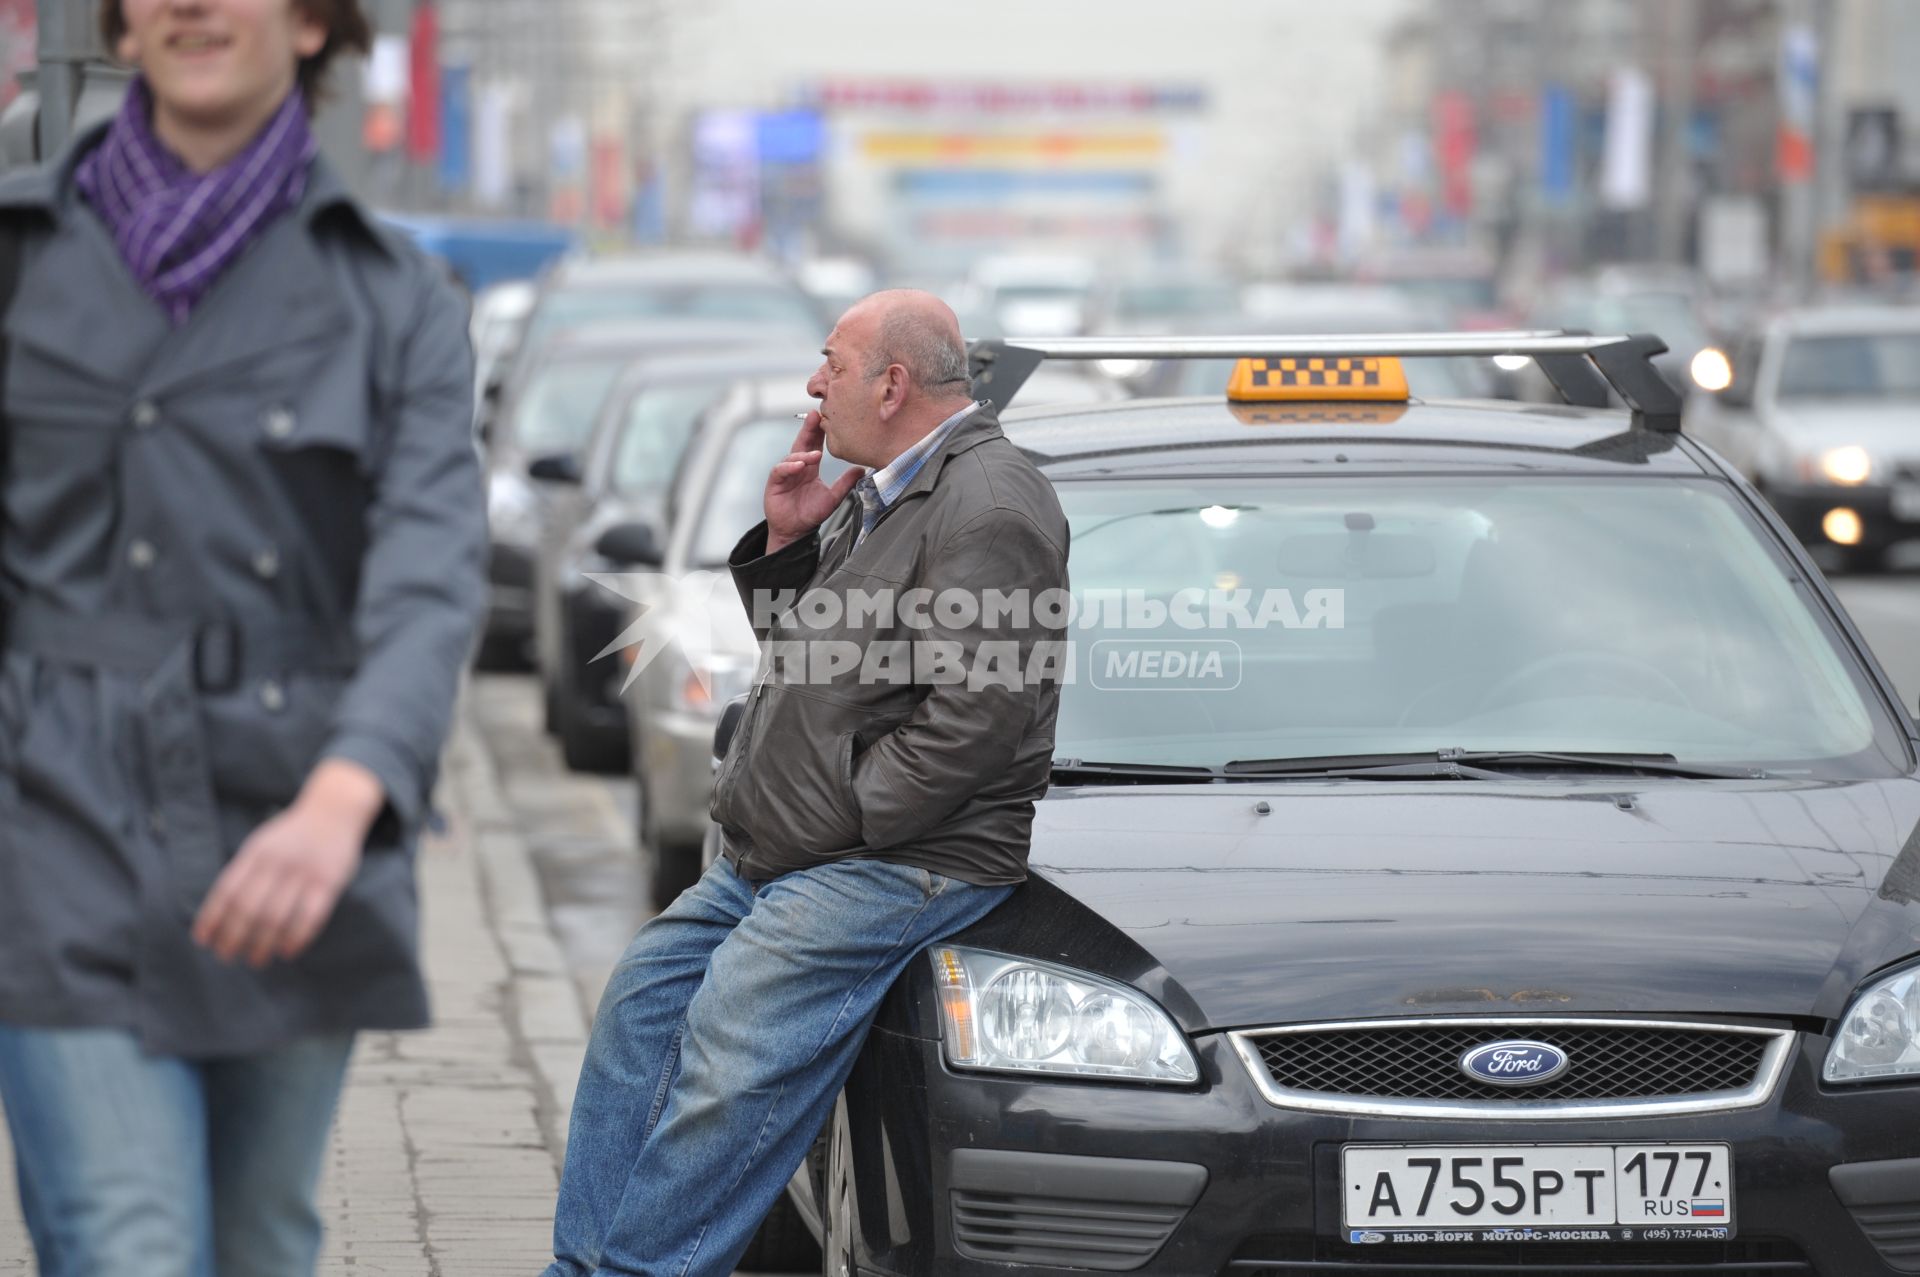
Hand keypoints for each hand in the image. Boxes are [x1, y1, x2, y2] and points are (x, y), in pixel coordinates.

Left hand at [192, 759, 383, 966]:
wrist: (334, 811)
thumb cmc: (293, 834)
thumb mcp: (261, 843)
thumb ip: (244, 872)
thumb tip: (220, 914)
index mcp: (256, 852)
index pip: (227, 890)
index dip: (212, 918)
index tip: (203, 940)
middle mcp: (277, 862)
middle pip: (248, 908)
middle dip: (233, 937)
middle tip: (226, 956)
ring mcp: (304, 873)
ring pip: (277, 917)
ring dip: (262, 944)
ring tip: (255, 959)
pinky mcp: (329, 883)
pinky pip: (310, 917)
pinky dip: (296, 938)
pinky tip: (287, 951)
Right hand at [765, 411, 862, 554]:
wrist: (795, 531)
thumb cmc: (810, 514)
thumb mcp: (833, 498)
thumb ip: (845, 483)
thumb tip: (862, 470)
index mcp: (810, 467)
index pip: (814, 444)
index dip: (819, 431)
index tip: (828, 417)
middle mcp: (797, 467)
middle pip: (802, 443)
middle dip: (808, 429)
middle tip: (816, 415)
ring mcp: (785, 473)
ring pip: (792, 456)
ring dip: (803, 454)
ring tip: (816, 455)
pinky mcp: (775, 483)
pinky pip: (780, 470)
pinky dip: (789, 467)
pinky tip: (799, 466)